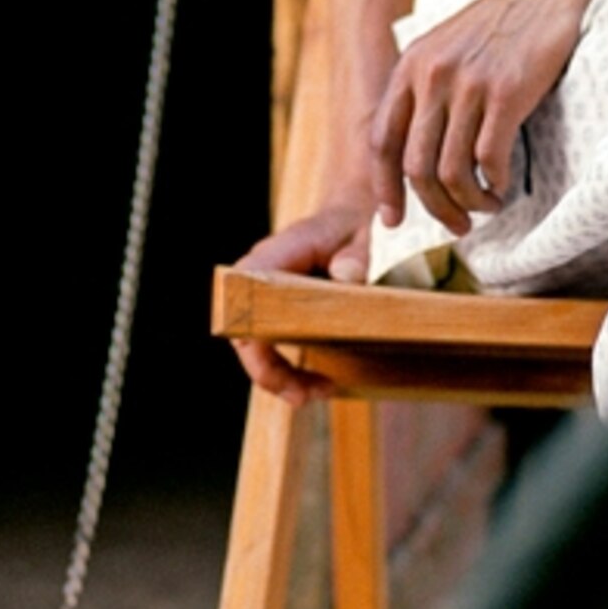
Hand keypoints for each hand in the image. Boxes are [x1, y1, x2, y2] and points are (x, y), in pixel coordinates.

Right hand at [229, 204, 373, 400]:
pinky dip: (287, 367)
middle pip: (242, 333)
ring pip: (252, 344)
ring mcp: (263, 293)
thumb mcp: (365, 234)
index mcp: (276, 253)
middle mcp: (260, 274)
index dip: (252, 340)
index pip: (243, 300)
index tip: (279, 369)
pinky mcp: (274, 307)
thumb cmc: (357, 222)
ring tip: (319, 392)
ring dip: (279, 375)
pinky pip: (268, 342)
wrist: (352, 211)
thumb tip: (346, 276)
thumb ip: (358, 253)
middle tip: (305, 397)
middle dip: (269, 372)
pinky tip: (317, 381)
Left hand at [369, 0, 601, 235]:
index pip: (381, 141)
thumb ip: (428, 91)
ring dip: (468, 203)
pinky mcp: (507, 91)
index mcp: (411, 66)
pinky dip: (496, 185)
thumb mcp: (448, 48)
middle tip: (456, 226)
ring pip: (451, 171)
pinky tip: (505, 188)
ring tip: (487, 207)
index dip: (384, 188)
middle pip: (415, 167)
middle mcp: (432, 74)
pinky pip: (489, 160)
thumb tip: (418, 157)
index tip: (393, 220)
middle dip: (433, 208)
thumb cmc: (505, 24)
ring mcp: (468, 83)